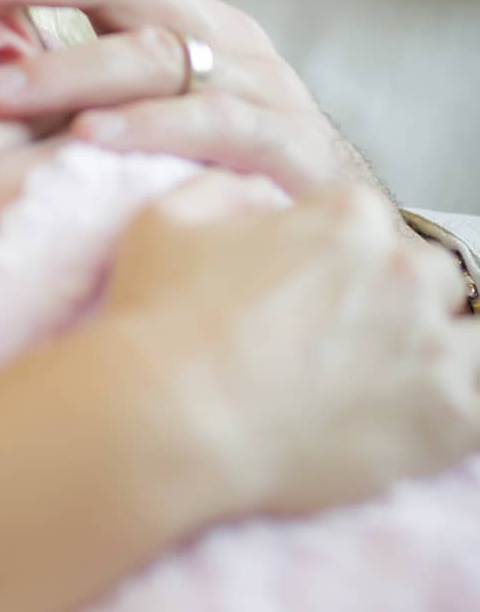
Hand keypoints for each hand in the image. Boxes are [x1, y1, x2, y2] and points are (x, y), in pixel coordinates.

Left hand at [0, 0, 380, 199]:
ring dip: (58, 70)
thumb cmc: (216, 162)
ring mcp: (252, 82)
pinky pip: (209, 126)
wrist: (336, 225)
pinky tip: (83, 139)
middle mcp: (212, 30)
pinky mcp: (281, 146)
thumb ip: (70, 75)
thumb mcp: (143, 102)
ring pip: (148, 55)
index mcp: (171, 10)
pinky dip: (145, 128)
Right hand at [100, 171, 479, 514]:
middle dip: (394, 300)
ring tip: (387, 379)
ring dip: (435, 351)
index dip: (341, 258)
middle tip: (344, 338)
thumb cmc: (162, 318)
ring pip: (469, 338)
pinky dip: (456, 410)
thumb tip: (258, 196)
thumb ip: (227, 190)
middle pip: (428, 276)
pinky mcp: (446, 421)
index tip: (314, 291)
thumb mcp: (170, 217)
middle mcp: (402, 270)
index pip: (372, 224)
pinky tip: (414, 418)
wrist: (170, 418)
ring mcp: (431, 346)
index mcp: (348, 216)